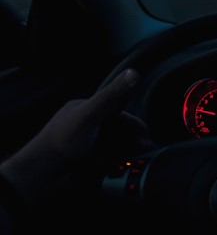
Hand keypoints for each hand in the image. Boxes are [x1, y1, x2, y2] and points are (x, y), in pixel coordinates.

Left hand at [0, 69, 147, 204]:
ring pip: (109, 144)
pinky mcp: (79, 160)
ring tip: (133, 158)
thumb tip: (132, 73)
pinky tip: (118, 166)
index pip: (114, 110)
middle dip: (129, 137)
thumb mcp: (90, 115)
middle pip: (114, 128)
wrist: (39, 176)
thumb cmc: (61, 142)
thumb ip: (112, 95)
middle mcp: (82, 124)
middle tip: (142, 147)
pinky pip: (102, 157)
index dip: (131, 121)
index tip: (144, 132)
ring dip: (123, 150)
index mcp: (83, 108)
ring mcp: (80, 143)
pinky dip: (113, 160)